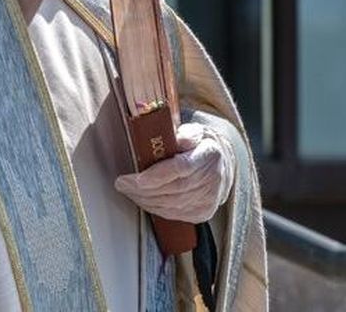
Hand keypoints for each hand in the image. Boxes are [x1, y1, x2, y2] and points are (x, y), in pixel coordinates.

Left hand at [113, 122, 234, 223]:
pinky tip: (143, 200)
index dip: (158, 175)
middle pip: (173, 190)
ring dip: (145, 200)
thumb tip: (177, 138)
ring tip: (128, 191)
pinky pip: (173, 214)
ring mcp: (208, 199)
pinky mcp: (203, 213)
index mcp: (208, 155)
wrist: (223, 166)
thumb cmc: (202, 146)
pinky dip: (154, 208)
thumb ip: (186, 133)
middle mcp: (212, 180)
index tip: (137, 179)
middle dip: (143, 189)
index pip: (182, 168)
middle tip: (122, 183)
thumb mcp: (196, 131)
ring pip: (171, 205)